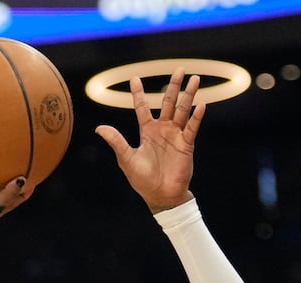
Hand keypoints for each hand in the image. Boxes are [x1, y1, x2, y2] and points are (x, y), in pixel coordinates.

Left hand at [95, 71, 203, 213]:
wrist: (160, 195)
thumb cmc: (142, 180)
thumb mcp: (127, 158)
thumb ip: (116, 141)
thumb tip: (99, 128)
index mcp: (147, 131)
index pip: (142, 107)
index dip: (138, 93)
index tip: (135, 78)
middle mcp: (162, 130)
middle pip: (168, 102)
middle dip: (173, 86)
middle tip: (179, 68)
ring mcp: (175, 135)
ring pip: (183, 110)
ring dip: (189, 95)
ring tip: (195, 79)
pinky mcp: (186, 144)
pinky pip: (192, 127)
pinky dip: (196, 117)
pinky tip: (201, 105)